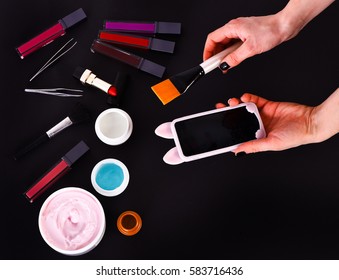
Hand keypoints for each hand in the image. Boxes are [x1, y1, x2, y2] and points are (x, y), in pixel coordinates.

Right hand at [203, 0, 334, 68]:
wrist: (285, 26)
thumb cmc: (271, 31)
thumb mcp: (251, 49)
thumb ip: (235, 58)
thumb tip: (225, 65)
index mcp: (233, 27)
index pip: (212, 39)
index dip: (207, 51)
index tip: (207, 61)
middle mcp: (235, 28)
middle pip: (217, 42)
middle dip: (215, 55)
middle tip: (215, 66)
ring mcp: (240, 31)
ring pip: (225, 44)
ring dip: (223, 55)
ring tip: (225, 65)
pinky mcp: (246, 35)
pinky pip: (233, 44)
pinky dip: (231, 53)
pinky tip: (233, 60)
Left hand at [216, 93, 315, 153]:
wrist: (310, 122)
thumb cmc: (295, 136)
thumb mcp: (272, 144)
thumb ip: (254, 146)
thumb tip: (238, 151)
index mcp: (258, 137)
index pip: (240, 134)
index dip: (229, 131)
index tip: (219, 126)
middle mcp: (258, 126)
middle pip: (239, 120)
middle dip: (228, 114)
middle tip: (220, 109)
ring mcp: (262, 115)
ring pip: (244, 109)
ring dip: (237, 105)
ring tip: (232, 102)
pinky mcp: (267, 105)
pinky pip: (255, 100)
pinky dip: (248, 97)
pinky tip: (244, 97)